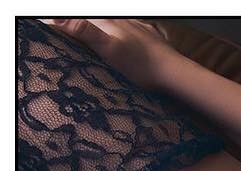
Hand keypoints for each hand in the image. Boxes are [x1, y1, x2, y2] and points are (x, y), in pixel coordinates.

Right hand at [39, 18, 184, 93]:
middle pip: (101, 19)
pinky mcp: (152, 37)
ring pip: (118, 22)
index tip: (57, 25)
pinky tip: (131, 31)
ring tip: (103, 30)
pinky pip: (138, 27)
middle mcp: (123, 22)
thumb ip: (85, 31)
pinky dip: (130, 28)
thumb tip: (58, 19)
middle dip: (90, 24)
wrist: (174, 72)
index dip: (69, 23)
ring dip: (109, 25)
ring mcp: (139, 28)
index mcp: (110, 25)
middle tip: (76, 29)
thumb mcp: (109, 48)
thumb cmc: (141, 65)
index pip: (84, 19)